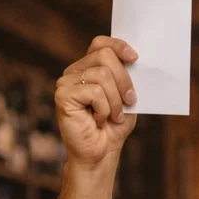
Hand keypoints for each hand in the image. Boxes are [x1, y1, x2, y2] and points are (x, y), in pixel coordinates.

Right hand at [56, 36, 138, 166]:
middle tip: (129, 102)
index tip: (135, 58)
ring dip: (115, 101)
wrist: (101, 154)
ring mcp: (66, 82)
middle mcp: (74, 72)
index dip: (118, 46)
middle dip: (124, 80)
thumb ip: (128, 79)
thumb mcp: (126, 99)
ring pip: (102, 75)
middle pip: (105, 57)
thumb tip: (136, 61)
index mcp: (88, 68)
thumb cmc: (113, 128)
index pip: (100, 44)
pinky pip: (94, 92)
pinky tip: (98, 120)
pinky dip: (104, 108)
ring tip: (112, 116)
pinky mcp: (63, 96)